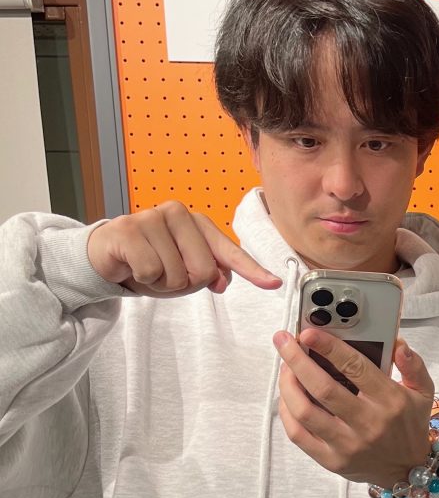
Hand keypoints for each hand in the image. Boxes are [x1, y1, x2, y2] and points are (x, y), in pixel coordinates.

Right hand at [88, 201, 280, 296]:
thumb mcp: (184, 271)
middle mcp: (178, 213)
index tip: (273, 283)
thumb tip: (221, 281)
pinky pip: (151, 272)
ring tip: (147, 268)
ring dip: (161, 283)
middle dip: (184, 283)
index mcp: (198, 223)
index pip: (229, 251)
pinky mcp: (129, 229)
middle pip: (203, 271)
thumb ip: (209, 273)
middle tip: (164, 273)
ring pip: (176, 275)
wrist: (107, 255)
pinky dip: (143, 279)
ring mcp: (152, 218)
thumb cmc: (150, 261)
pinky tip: (133, 266)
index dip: (252, 270)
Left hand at [274, 328, 434, 485]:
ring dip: (288, 385)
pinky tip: (287, 396)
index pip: (355, 367)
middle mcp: (368, 423)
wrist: (407, 470)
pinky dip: (287, 411)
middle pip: (322, 388)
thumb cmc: (409, 426)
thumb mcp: (423, 392)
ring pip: (305, 411)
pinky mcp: (332, 460)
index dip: (328, 347)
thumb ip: (413, 365)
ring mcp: (347, 445)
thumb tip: (398, 345)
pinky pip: (298, 435)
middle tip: (284, 342)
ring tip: (285, 368)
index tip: (308, 333)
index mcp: (390, 401)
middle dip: (297, 360)